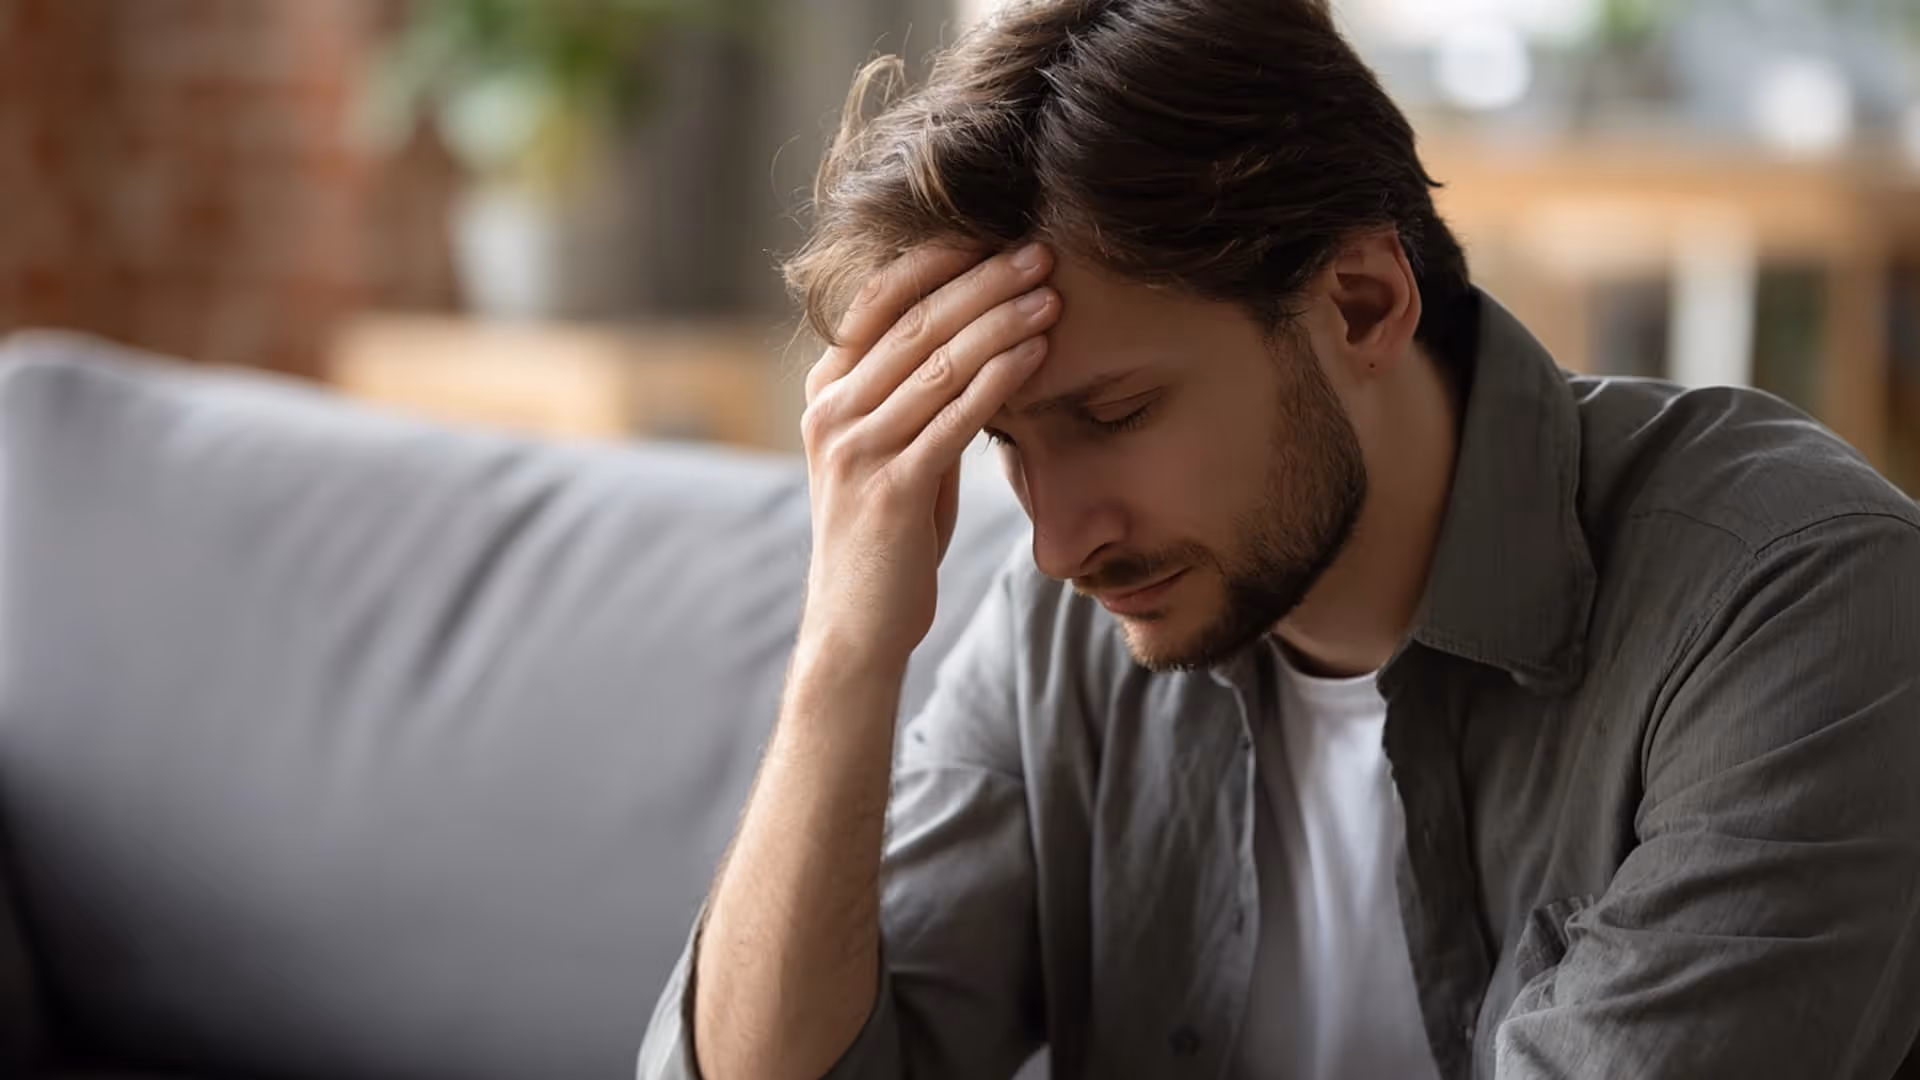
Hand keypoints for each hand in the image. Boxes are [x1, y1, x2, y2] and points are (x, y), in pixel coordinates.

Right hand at [797, 242, 1057, 667]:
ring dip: (1000, 322)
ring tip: (1050, 293)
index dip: (937, 262)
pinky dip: (998, 379)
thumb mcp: (894, 453)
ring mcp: (855, 449)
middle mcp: (830, 412)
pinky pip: (952, 419)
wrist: (857, 627)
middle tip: (1038, 251)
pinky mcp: (889, 490)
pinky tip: (1036, 352)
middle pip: (915, 324)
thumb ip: (916, 399)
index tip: (993, 233)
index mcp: (826, 393)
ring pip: (936, 364)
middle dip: (982, 281)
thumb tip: (972, 340)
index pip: (880, 303)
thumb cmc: (888, 539)